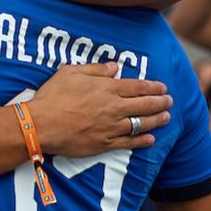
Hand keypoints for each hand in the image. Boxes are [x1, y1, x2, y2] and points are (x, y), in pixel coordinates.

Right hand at [29, 63, 172, 154]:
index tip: (163, 88)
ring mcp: (110, 127)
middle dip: (161, 103)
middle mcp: (113, 108)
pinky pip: (129, 143)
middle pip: (145, 105)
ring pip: (141, 124)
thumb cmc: (53, 96)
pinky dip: (142, 141)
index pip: (139, 87)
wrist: (40, 125)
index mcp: (107, 88)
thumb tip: (115, 67)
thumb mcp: (71, 72)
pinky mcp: (104, 144)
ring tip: (165, 118)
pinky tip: (150, 139)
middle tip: (169, 102)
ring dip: (156, 120)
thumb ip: (96, 69)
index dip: (154, 87)